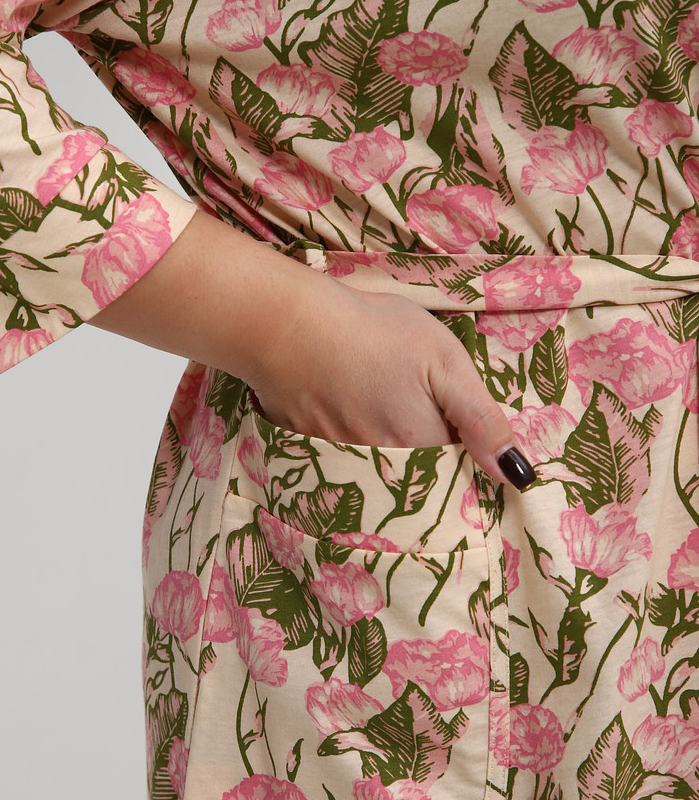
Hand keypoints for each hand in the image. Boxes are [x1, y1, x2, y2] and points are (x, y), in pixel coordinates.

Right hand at [89, 210, 533, 489]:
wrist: (281, 325)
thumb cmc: (371, 332)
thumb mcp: (443, 360)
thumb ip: (481, 418)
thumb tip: (519, 474)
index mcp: (421, 446)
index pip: (459, 464)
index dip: (464, 441)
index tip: (458, 418)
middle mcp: (382, 467)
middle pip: (418, 468)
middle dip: (424, 441)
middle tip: (410, 393)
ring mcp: (339, 461)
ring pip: (379, 461)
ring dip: (384, 435)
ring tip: (375, 390)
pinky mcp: (305, 449)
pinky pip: (340, 455)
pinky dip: (346, 429)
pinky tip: (341, 395)